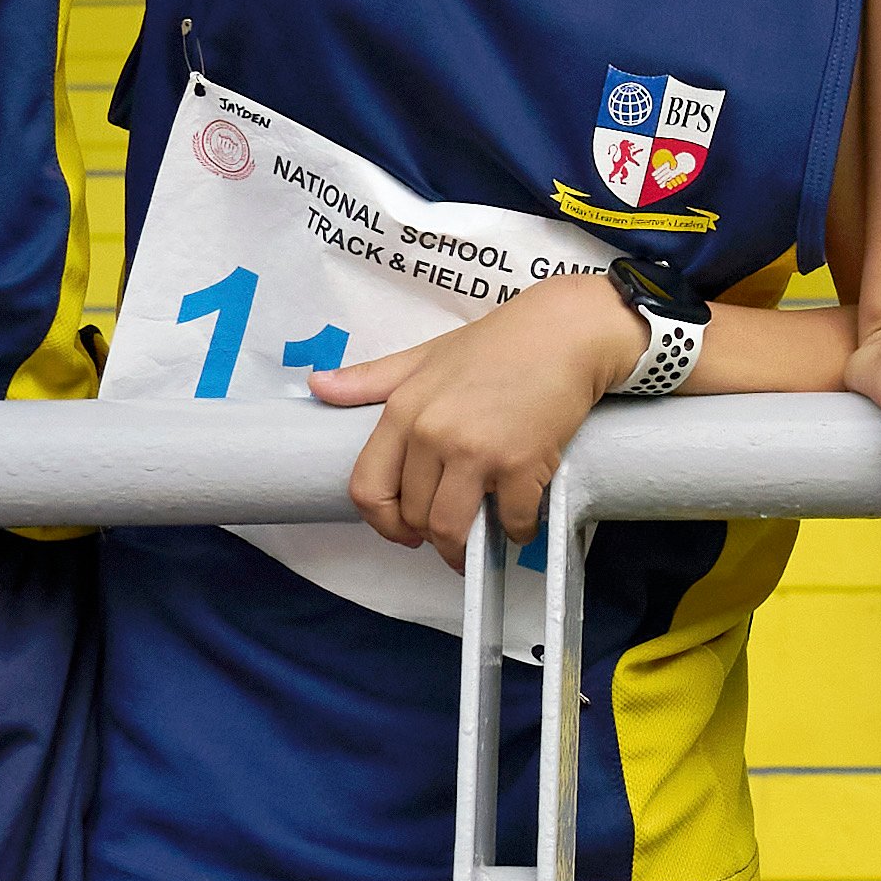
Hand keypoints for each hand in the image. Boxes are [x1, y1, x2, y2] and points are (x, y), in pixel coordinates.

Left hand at [316, 279, 646, 565]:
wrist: (565, 332)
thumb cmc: (497, 343)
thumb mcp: (424, 356)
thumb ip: (370, 378)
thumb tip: (316, 385)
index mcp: (403, 411)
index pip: (367, 488)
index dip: (382, 522)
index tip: (403, 530)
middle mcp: (433, 434)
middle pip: (413, 516)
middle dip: (430, 534)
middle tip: (451, 530)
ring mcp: (477, 452)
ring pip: (451, 529)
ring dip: (464, 548)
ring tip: (479, 542)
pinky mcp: (522, 464)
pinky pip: (510, 521)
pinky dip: (516, 531)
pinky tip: (521, 520)